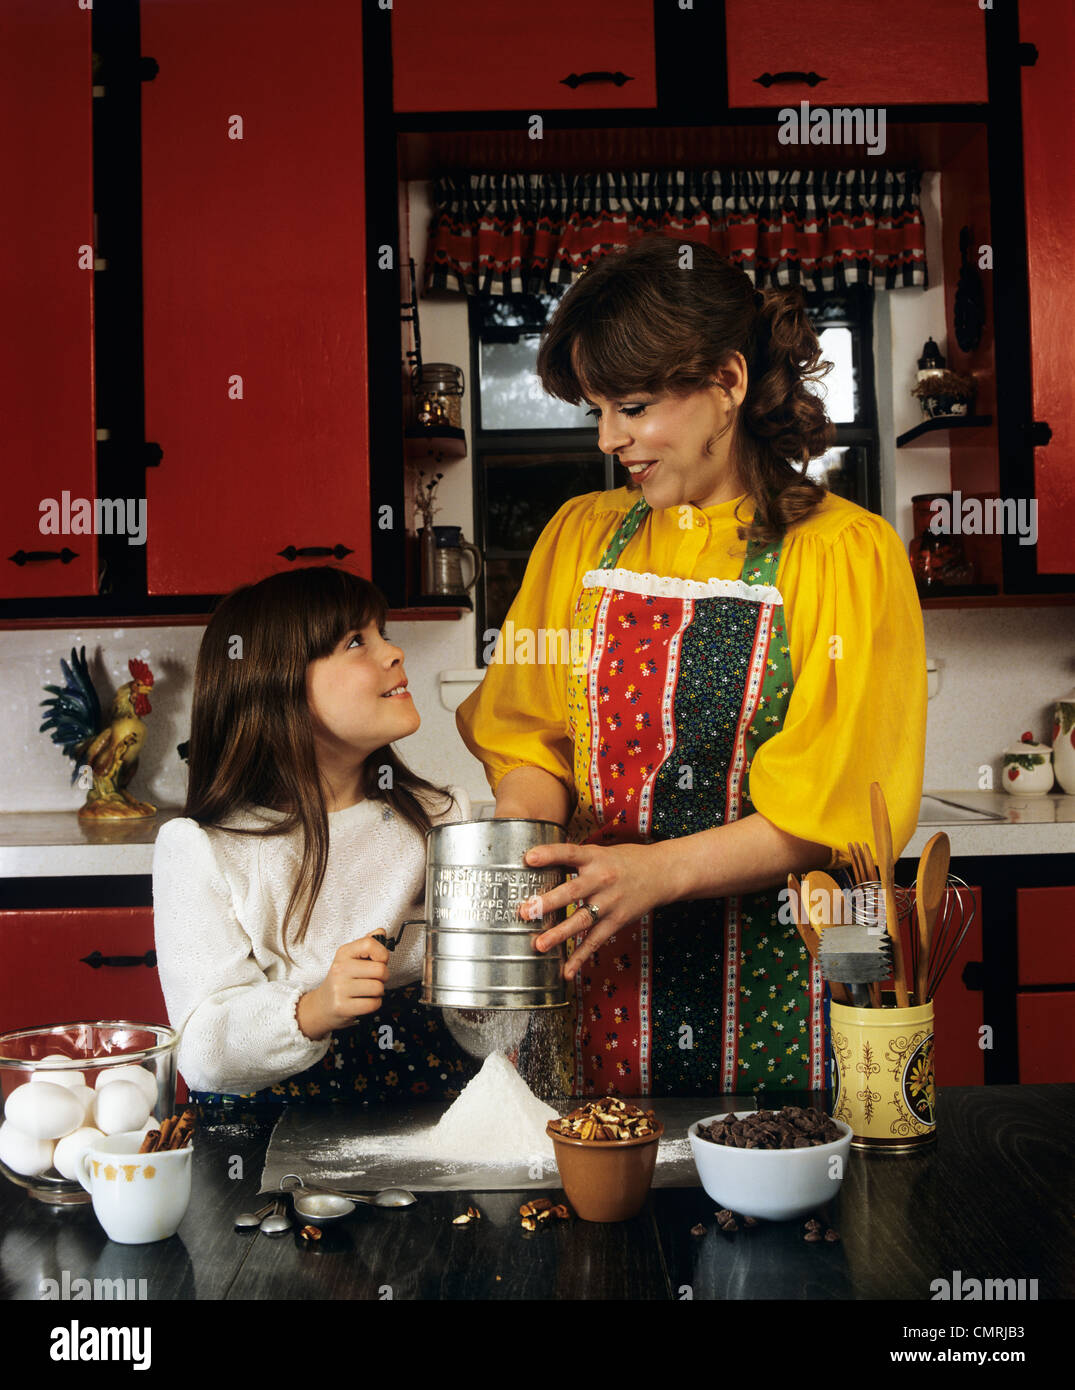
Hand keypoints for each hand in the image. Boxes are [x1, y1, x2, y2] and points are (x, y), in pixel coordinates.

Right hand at [297, 932, 389, 1039]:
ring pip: (378, 988)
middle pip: (380, 969)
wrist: (323, 1004)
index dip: (382, 954)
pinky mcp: (342, 1006)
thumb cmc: (341, 980)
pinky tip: (364, 1000)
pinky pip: (373, 1004)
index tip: (380, 960)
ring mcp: (339, 988)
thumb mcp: (350, 958)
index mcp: (344, 953)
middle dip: (383, 977)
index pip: (370, 944)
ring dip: (378, 992)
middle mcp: (340, 969)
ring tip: (367, 990)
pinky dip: (374, 1004)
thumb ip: (367, 943)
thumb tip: (381, 932)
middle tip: (373, 979)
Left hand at [521, 841, 679, 979]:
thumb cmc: (624, 861)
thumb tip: (536, 862)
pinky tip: (566, 972)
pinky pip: (595, 941)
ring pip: (582, 920)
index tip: (528, 858)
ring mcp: (610, 902)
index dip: (549, 854)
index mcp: (595, 857)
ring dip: (559, 934)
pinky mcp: (617, 921)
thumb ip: (574, 860)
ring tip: (539, 945)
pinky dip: (580, 957)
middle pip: (573, 891)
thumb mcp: (600, 852)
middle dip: (547, 902)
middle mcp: (602, 879)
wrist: (662, 873)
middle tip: (524, 911)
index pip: (570, 853)